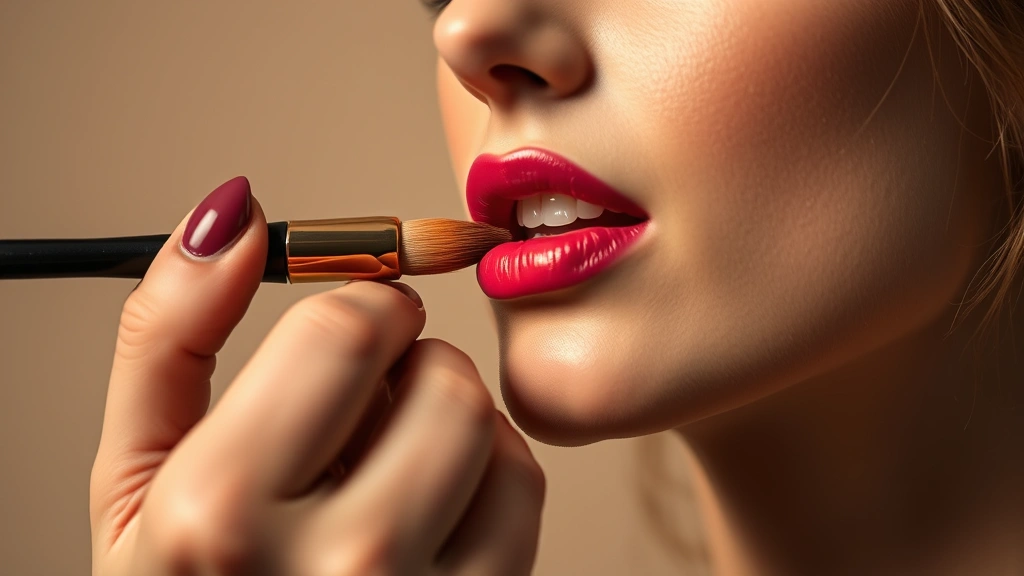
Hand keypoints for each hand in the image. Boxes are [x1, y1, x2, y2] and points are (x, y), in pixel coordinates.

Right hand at [89, 178, 544, 575]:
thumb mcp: (133, 474)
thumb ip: (166, 337)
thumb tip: (232, 211)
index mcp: (220, 514)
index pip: (348, 330)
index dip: (361, 302)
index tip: (355, 322)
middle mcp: (337, 568)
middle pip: (440, 378)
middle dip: (408, 358)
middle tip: (368, 394)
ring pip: (489, 427)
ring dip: (446, 409)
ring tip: (390, 448)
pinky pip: (523, 491)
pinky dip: (486, 466)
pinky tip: (432, 493)